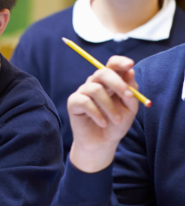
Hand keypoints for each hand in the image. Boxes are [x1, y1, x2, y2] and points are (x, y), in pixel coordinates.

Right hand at [67, 56, 138, 172]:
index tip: (130, 65)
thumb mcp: (130, 108)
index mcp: (110, 82)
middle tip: (129, 97)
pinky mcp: (73, 102)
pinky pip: (85, 102)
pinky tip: (103, 123)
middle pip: (102, 72)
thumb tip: (130, 72)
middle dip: (117, 83)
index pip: (112, 65)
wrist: (102, 143)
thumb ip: (131, 91)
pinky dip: (97, 114)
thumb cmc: (116, 124)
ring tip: (117, 120)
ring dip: (110, 106)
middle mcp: (95, 83)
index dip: (120, 62)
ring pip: (95, 89)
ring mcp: (83, 92)